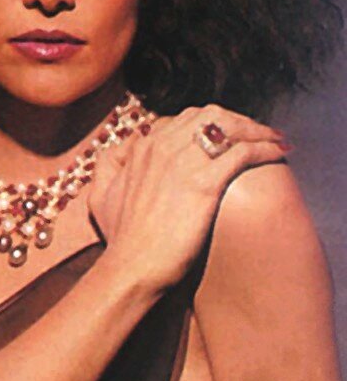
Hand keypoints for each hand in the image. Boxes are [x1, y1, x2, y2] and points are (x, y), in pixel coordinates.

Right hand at [88, 105, 288, 293]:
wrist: (132, 266)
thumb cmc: (121, 238)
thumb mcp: (100, 195)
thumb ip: (108, 165)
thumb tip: (122, 148)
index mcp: (144, 146)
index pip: (185, 118)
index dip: (211, 123)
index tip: (227, 135)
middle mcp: (163, 146)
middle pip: (211, 114)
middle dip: (238, 119)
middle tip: (256, 133)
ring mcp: (183, 162)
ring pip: (230, 127)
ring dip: (257, 129)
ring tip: (274, 138)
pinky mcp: (204, 183)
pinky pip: (243, 152)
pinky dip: (266, 147)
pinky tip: (280, 152)